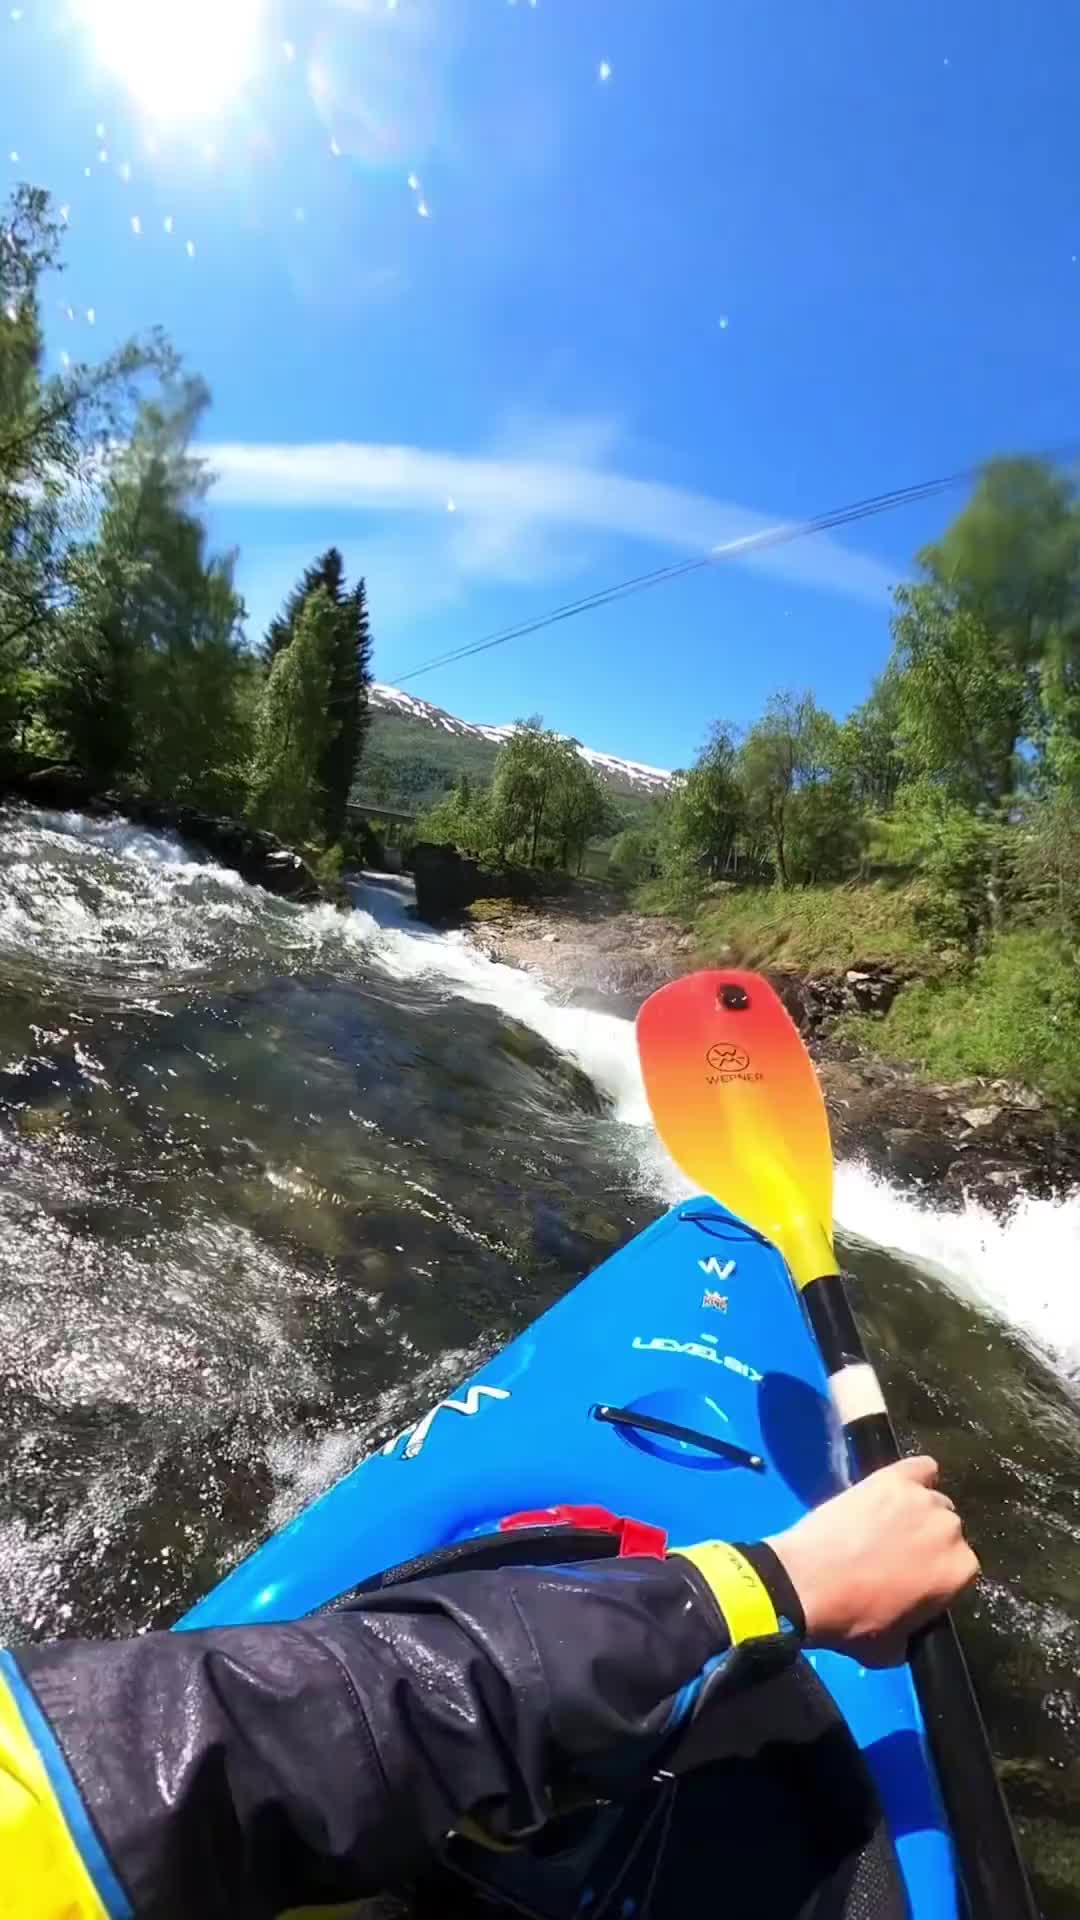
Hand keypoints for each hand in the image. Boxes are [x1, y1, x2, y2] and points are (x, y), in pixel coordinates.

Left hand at [767, 1456, 979, 1667]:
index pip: (959, 1569)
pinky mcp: (893, 1477)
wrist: (806, 1583)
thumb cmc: (852, 1621)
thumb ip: (918, 1630)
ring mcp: (922, 1499)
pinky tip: (898, 1488)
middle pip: (947, 1531)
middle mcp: (951, 1530)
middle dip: (927, 1543)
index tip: (913, 1582)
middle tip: (894, 1554)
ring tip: (884, 1525)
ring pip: (931, 1502)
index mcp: (960, 1572)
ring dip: (916, 1514)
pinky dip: (916, 1476)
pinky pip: (921, 1467)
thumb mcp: (895, 1650)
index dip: (935, 1577)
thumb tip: (914, 1622)